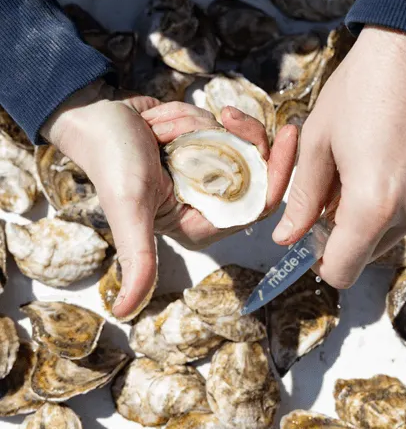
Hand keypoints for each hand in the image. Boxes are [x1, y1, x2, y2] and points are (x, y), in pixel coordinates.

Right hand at [42, 82, 296, 318]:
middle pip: (259, 170)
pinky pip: (221, 126)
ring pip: (242, 143)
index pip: (257, 205)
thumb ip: (137, 259)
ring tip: (174, 125)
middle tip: (230, 117)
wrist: (95, 116)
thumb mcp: (129, 209)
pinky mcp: (202, 145)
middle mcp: (207, 201)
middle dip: (248, 138)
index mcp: (199, 223)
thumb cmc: (110, 160)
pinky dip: (198, 115)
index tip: (287, 139)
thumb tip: (124, 314)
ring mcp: (207, 171)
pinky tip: (169, 120)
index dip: (278, 175)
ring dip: (210, 124)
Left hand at [272, 25, 405, 288]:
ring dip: (383, 207)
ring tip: (376, 156)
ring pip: (402, 225)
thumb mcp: (318, 141)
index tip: (315, 240)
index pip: (343, 270)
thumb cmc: (360, 87)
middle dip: (351, 229)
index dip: (323, 261)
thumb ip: (303, 197)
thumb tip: (286, 237)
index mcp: (372, 204)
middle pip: (372, 249)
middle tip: (341, 184)